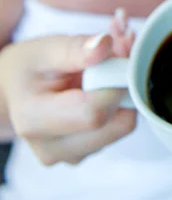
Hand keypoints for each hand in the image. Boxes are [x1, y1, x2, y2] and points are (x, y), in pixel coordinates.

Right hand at [0, 8, 135, 165]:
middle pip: (117, 124)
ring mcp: (72, 155)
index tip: (118, 50)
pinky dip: (121, 99)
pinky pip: (119, 126)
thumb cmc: (29, 67)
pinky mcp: (88, 151)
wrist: (16, 90)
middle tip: (121, 46)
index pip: (94, 113)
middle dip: (126, 81)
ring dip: (126, 88)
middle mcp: (53, 148)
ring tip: (110, 60)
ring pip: (123, 124)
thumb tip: (104, 44)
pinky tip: (107, 78)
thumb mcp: (45, 49)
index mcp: (34, 121)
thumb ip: (75, 48)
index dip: (115, 81)